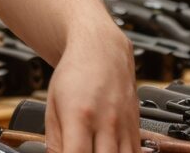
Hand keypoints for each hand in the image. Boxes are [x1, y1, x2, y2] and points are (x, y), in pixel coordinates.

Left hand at [43, 25, 139, 152]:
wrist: (102, 48)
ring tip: (95, 149)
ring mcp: (124, 124)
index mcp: (80, 116)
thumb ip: (54, 140)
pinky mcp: (136, 125)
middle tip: (80, 151)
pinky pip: (135, 152)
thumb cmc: (74, 73)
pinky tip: (109, 151)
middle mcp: (106, 121)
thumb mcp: (53, 105)